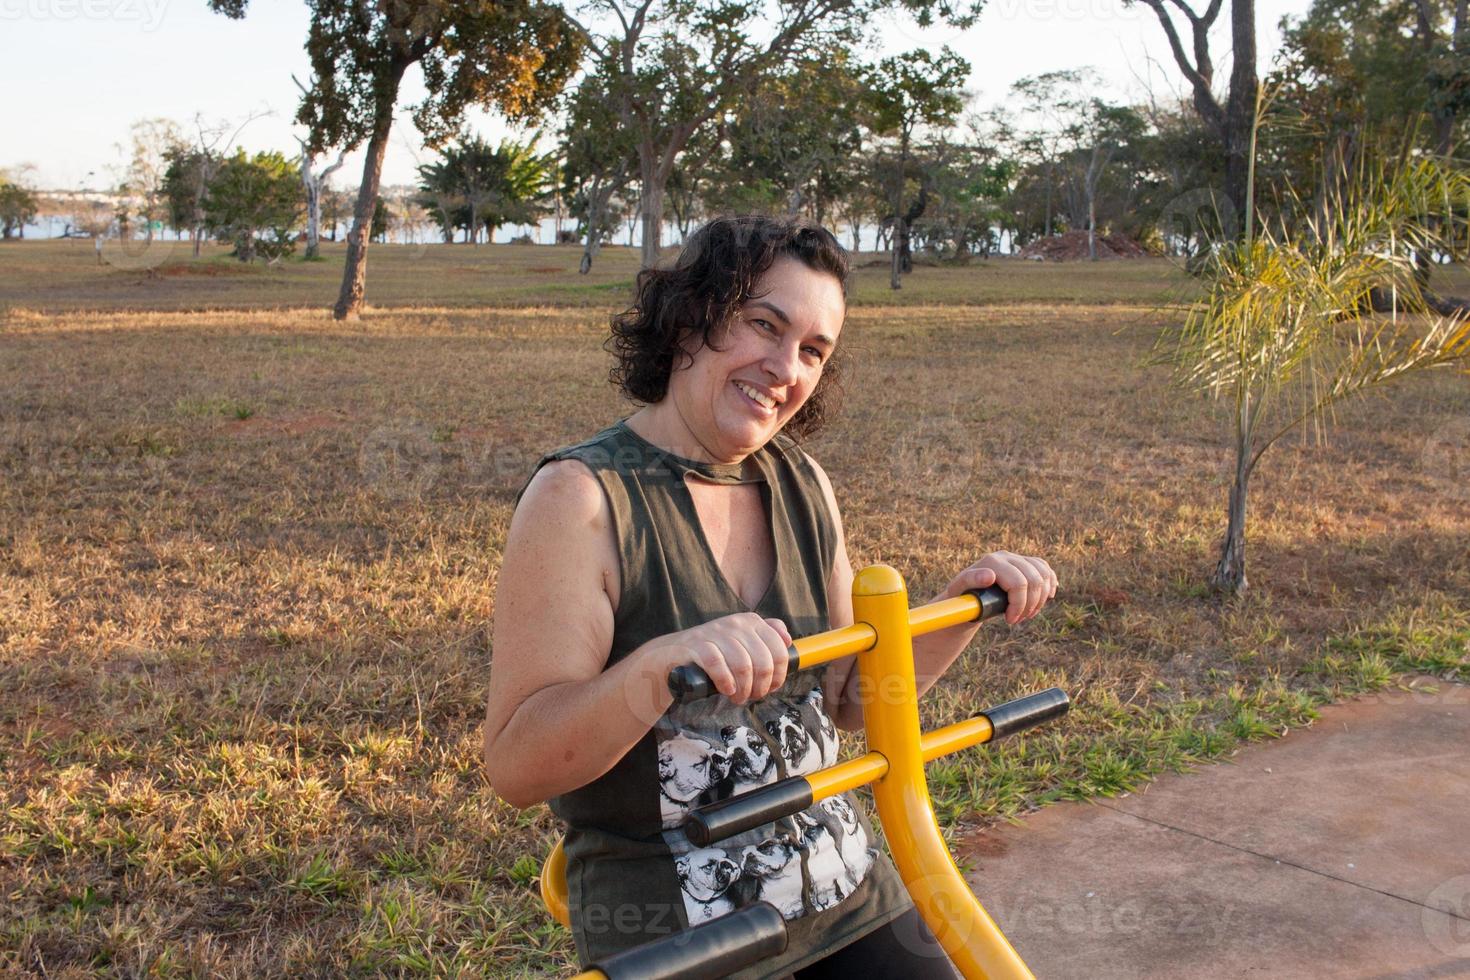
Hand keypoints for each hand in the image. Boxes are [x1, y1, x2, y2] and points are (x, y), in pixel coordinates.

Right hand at [661, 613, 792, 704]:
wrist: (672, 654)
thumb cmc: (713, 653)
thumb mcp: (742, 640)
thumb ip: (767, 635)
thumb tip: (788, 640)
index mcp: (751, 621)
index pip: (779, 651)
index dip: (779, 675)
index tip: (771, 688)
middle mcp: (735, 623)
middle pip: (763, 662)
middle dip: (761, 686)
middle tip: (752, 696)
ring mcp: (715, 632)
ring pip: (743, 666)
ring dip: (743, 689)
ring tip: (738, 697)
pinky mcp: (696, 645)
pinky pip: (718, 665)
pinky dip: (725, 682)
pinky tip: (725, 690)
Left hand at [944, 551, 1057, 625]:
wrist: (967, 594)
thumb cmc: (962, 594)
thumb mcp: (959, 590)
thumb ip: (970, 580)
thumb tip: (990, 575)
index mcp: (992, 561)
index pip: (1019, 583)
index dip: (1019, 605)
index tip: (1010, 621)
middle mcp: (1006, 556)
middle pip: (1034, 580)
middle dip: (1030, 605)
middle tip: (1018, 620)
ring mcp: (1017, 558)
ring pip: (1044, 575)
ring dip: (1041, 599)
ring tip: (1028, 613)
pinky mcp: (1026, 563)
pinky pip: (1046, 570)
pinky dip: (1050, 583)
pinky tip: (1049, 596)